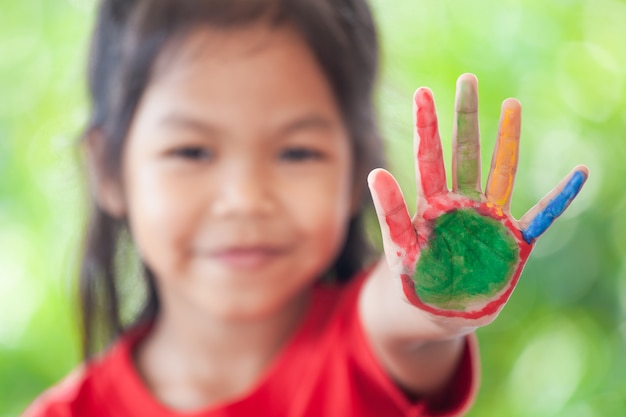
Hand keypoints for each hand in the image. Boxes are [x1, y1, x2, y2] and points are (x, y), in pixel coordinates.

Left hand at [368, 73, 587, 325]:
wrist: (437, 313)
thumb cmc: (416, 282)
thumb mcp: (400, 251)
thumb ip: (393, 216)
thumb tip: (375, 171)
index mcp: (432, 207)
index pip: (429, 159)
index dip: (427, 127)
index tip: (424, 93)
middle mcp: (461, 206)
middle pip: (464, 154)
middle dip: (465, 118)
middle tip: (467, 81)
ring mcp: (488, 221)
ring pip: (500, 174)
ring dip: (507, 141)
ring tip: (512, 105)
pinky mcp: (512, 243)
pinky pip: (541, 217)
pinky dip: (560, 198)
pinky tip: (578, 174)